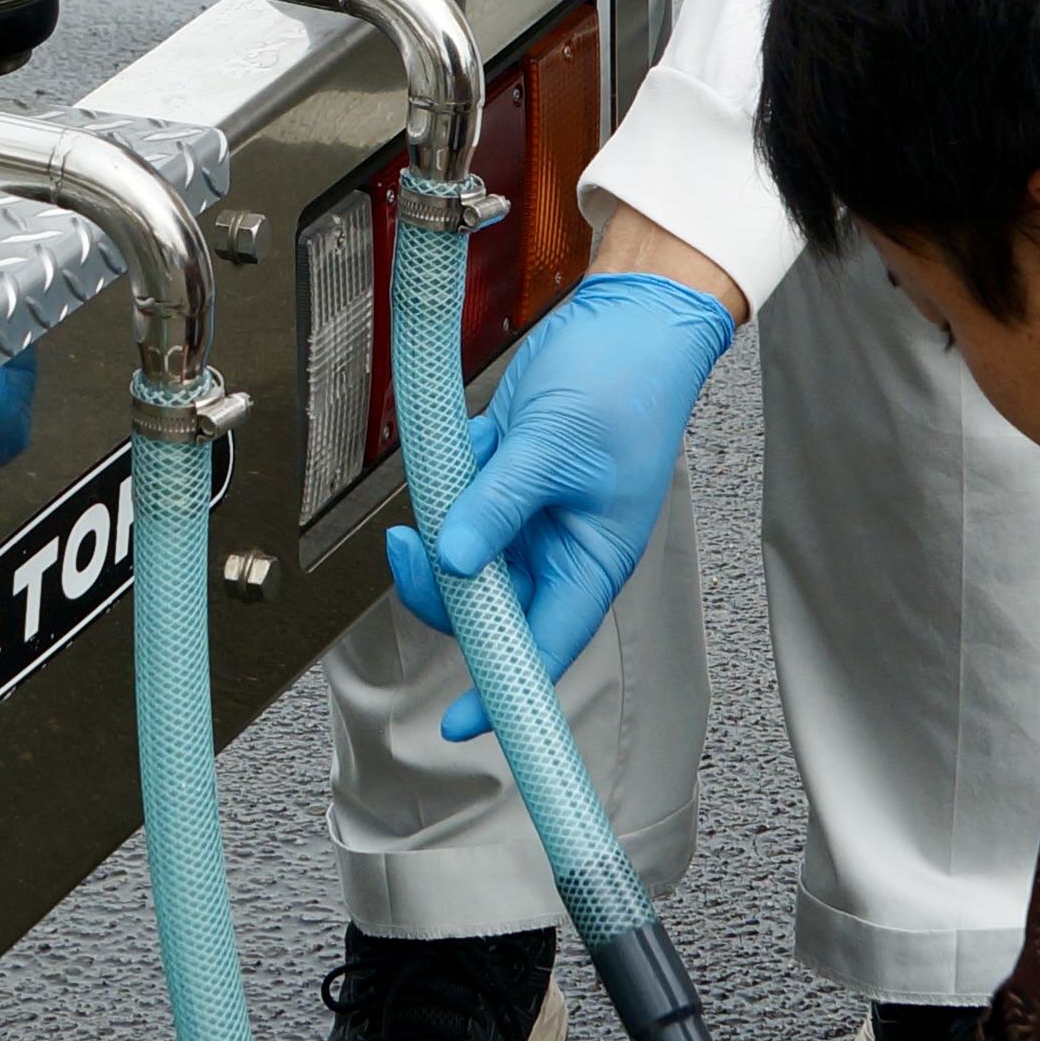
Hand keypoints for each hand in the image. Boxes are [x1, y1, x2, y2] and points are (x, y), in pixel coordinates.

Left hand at [388, 266, 735, 740]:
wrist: (627, 318)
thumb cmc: (625, 384)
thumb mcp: (555, 449)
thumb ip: (498, 507)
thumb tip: (452, 559)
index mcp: (590, 562)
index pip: (544, 648)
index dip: (503, 689)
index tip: (459, 722)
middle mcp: (558, 548)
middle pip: (486, 603)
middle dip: (444, 578)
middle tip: (412, 545)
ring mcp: (528, 514)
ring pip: (463, 550)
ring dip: (449, 512)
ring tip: (470, 460)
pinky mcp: (504, 479)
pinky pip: (458, 497)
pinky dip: (456, 470)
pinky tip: (482, 434)